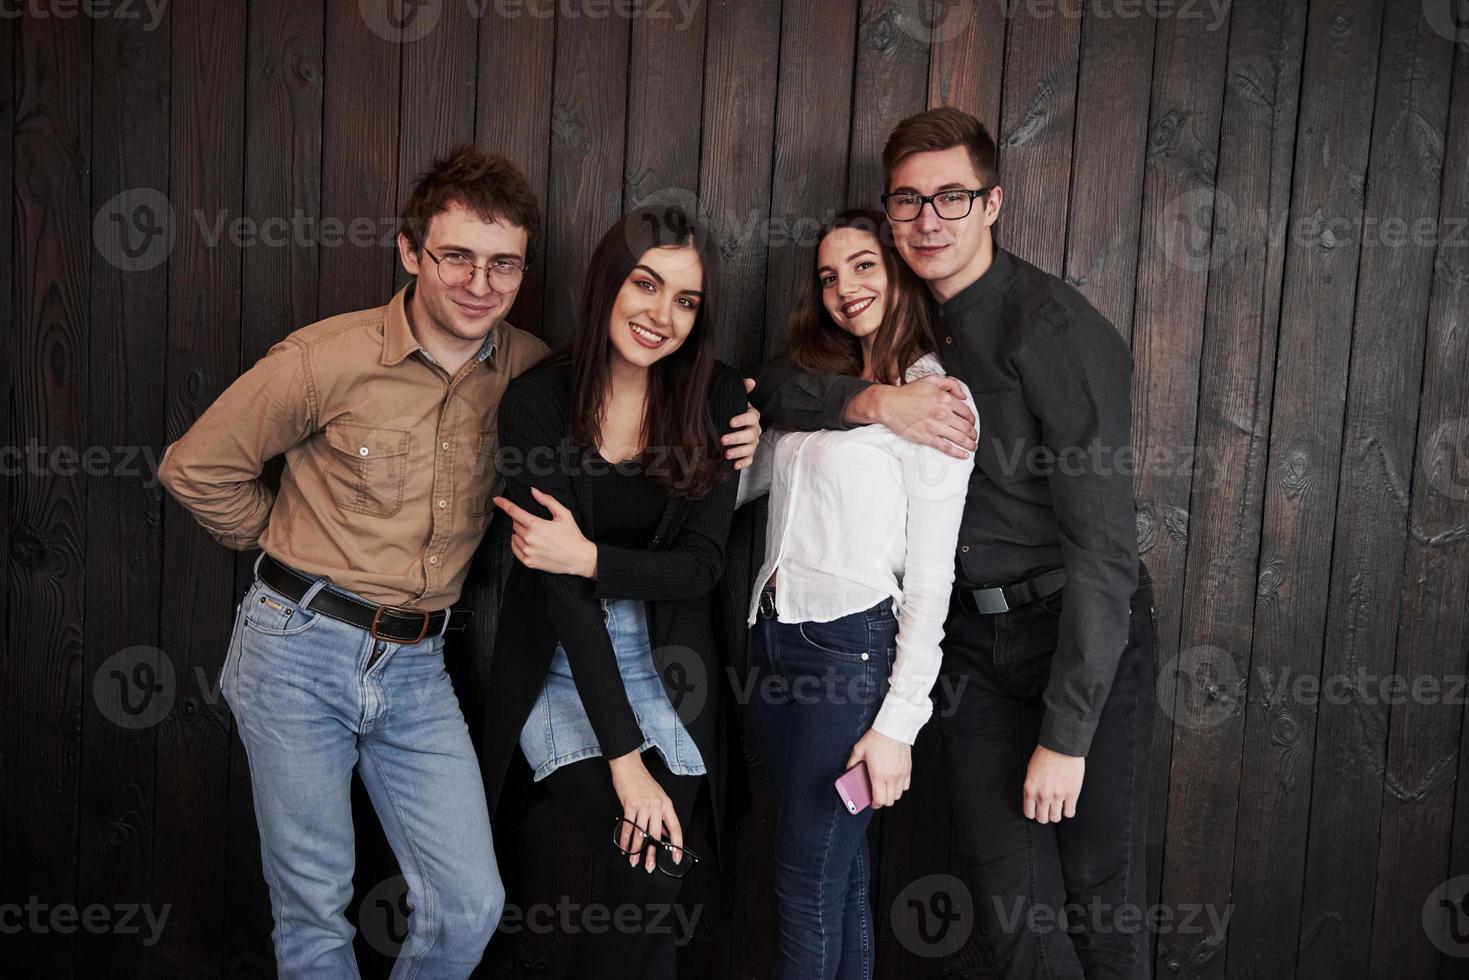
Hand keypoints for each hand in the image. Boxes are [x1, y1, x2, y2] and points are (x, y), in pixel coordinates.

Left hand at [491, 488, 597, 576]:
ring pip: (514, 536)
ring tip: (535, 534)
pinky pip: (515, 549)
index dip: (504, 504)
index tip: (496, 500)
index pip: (514, 512)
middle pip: (515, 524)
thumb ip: (547, 500)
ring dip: (520, 532)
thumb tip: (533, 491)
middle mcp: (529, 539)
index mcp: (536, 525)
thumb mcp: (564, 514)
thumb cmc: (572, 535)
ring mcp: (528, 551)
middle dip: (521, 520)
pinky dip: (517, 543)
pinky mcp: (529, 562)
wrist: (578, 558)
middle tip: (535, 523)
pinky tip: (527, 542)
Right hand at [609, 752, 684, 872]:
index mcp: (666, 804)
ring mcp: (643, 806)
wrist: (629, 766)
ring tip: (634, 861)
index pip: (675, 828)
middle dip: (652, 854)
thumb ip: (662, 815)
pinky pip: (628, 827)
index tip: (676, 858)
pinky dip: (625, 840)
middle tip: (650, 866)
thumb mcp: (658, 796)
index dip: (677, 845)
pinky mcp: (629, 805)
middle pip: (656, 835)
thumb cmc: (643, 781)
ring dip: (636, 850)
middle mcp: (656, 806)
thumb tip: (664, 833)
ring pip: (640, 833)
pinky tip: (624, 848)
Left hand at [721, 378, 761, 470]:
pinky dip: (743, 463)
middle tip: (723, 440)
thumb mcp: (736, 399)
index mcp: (752, 416)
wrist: (732, 424)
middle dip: (736, 438)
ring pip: (750, 448)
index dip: (742, 419)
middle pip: (750, 435)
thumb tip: (751, 381)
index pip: (751, 417)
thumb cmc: (734, 411)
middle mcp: (755, 430)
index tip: (730, 422)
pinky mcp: (749, 454)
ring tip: (726, 454)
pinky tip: (735, 465)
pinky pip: (749, 460)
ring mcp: (753, 443)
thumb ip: (742, 389)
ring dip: (739, 452)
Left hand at [845, 728, 911, 808]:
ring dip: (891, 795)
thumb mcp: (859, 749)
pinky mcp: (908, 769)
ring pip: (898, 795)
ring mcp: (901, 774)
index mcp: (878, 775)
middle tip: (876, 795)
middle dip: (882, 801)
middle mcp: (892, 777)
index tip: (871, 802)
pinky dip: (900, 787)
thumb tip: (849, 770)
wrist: (894, 727)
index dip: (874, 805)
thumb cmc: (877, 738)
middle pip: (889, 801)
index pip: (879, 800)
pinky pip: (906, 786)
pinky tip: (893, 781)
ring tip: (884, 788)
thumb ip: (852, 762)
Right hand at [851, 376, 975, 458]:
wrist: (889, 404)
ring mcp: (935, 427)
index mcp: (945, 399)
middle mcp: (943, 413)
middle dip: (973, 433)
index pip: (966, 412)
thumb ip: (950, 384)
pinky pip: (947, 448)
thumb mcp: (930, 380)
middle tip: (973, 436)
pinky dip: (958, 453)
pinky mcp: (927, 438)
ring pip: (960, 438)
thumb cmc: (907, 393)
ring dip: (970, 444)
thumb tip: (963, 396)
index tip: (971, 423)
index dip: (972, 419)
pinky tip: (964, 455)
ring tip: (972, 446)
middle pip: (966, 427)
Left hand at [1022, 745, 1084, 823]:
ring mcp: (1058, 796)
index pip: (1029, 813)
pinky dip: (1069, 811)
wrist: (1062, 746)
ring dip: (1057, 814)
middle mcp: (1042, 795)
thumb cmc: (1045, 755)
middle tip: (1049, 808)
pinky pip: (1070, 813)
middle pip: (1042, 819)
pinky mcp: (1072, 794)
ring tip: (1058, 806)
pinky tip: (1068, 804)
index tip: (1038, 810)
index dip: (1034, 813)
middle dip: (1045, 815)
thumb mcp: (1031, 771)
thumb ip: (1032, 787)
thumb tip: (1034, 800)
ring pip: (1056, 818)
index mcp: (1030, 789)